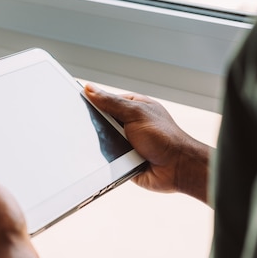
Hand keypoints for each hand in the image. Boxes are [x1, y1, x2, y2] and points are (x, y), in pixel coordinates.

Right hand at [84, 84, 212, 203]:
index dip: (93, 103)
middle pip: (102, 122)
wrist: (177, 168)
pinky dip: (109, 160)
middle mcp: (130, 124)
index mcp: (134, 107)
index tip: (79, 104)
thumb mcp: (136, 113)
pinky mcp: (124, 160)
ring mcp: (127, 143)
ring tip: (114, 147)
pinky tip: (113, 160)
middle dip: (98, 128)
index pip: (106, 101)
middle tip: (101, 130)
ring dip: (105, 146)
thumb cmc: (165, 138)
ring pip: (103, 142)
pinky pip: (108, 159)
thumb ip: (112, 102)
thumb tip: (90, 89)